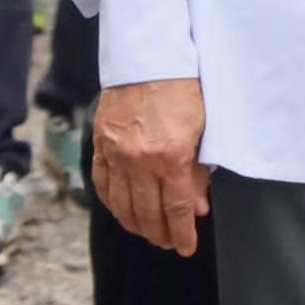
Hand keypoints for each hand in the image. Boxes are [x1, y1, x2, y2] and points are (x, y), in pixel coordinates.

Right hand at [93, 79, 209, 255]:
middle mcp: (139, 159)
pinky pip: (103, 183)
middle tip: (168, 242)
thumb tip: (197, 207)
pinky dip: (112, 202)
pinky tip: (122, 210)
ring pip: (121, 203)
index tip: (186, 248)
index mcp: (171, 155)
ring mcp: (115, 152)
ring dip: (135, 223)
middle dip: (159, 233)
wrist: (149, 56)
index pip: (177, 208)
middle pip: (147, 212)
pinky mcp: (100, 143)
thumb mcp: (204, 128)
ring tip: (148, 232)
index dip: (182, 233)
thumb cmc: (185, 88)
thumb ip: (198, 171)